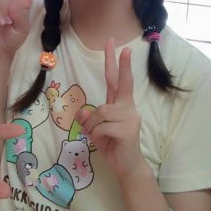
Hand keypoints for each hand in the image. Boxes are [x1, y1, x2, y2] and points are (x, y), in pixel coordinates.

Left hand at [75, 38, 143, 180]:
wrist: (126, 166)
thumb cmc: (112, 145)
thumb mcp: (95, 130)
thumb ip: (89, 118)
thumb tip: (81, 111)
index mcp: (120, 104)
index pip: (117, 80)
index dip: (117, 63)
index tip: (121, 46)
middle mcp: (128, 107)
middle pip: (121, 82)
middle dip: (120, 63)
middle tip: (120, 44)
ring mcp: (130, 117)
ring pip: (100, 111)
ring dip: (93, 125)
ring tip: (98, 136)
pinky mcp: (128, 129)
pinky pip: (102, 126)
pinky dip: (96, 134)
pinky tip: (104, 141)